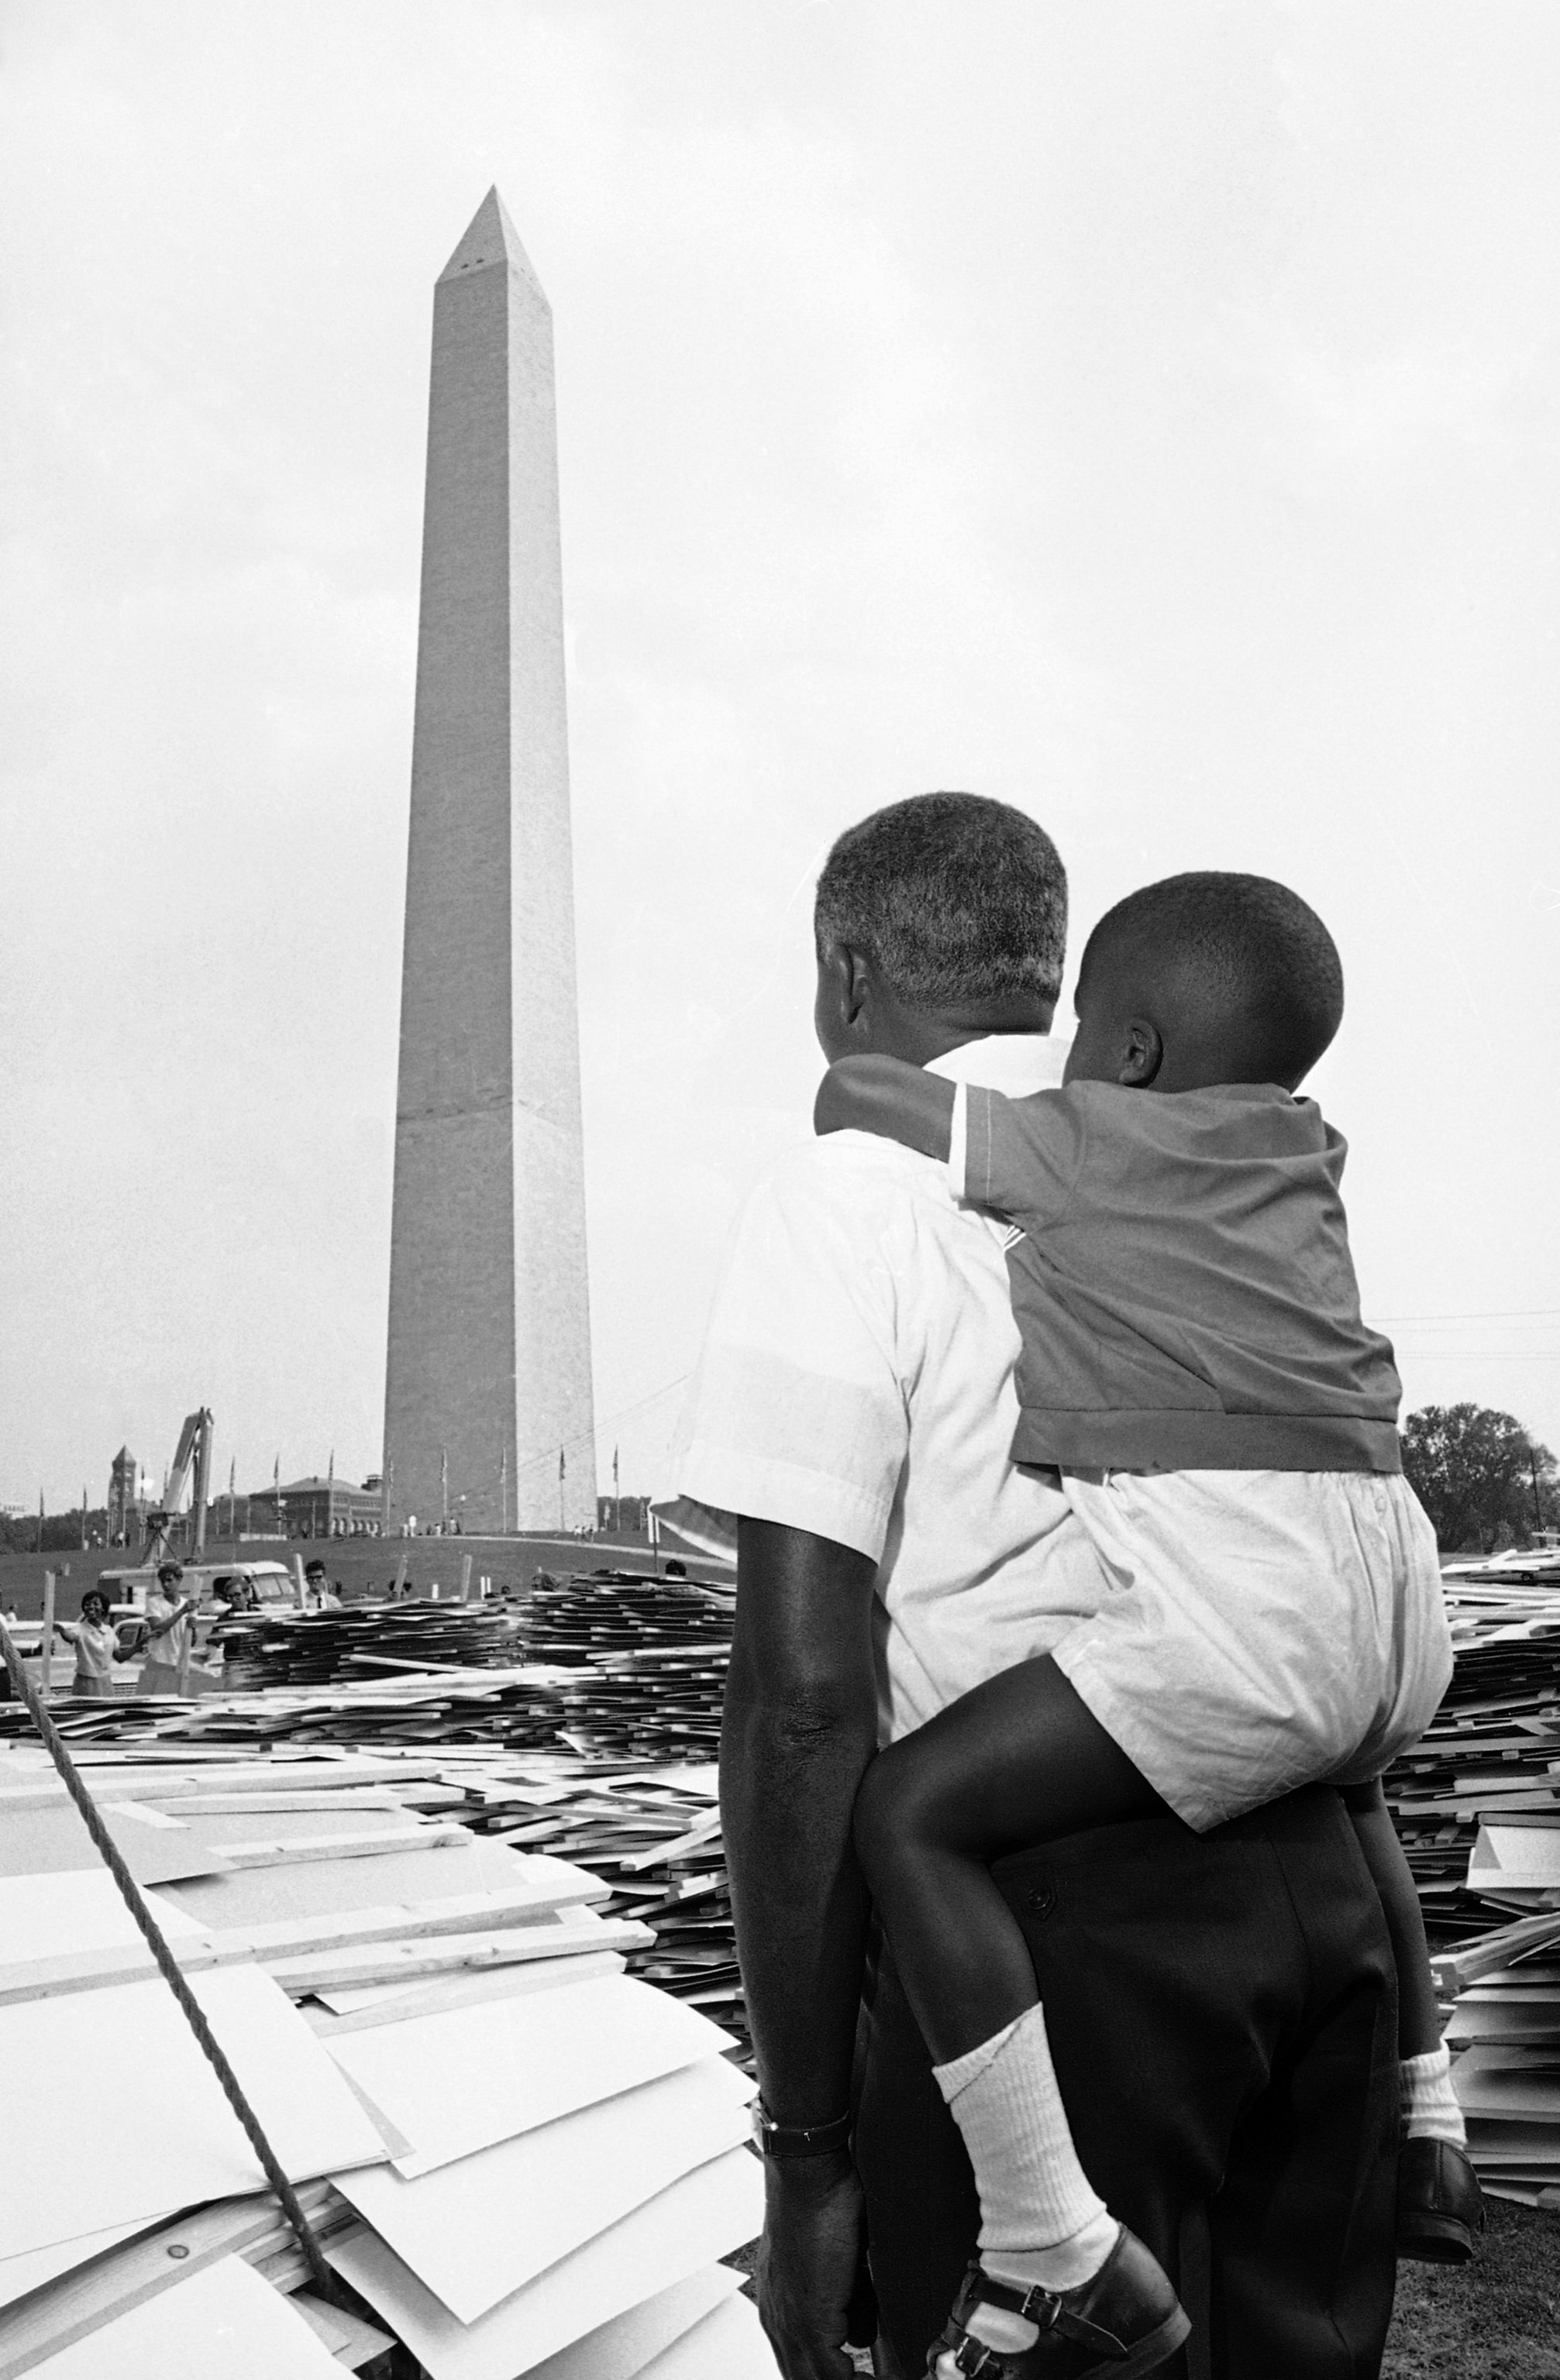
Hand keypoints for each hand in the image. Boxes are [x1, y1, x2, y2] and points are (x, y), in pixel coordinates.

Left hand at [753, 2151, 872, 2378]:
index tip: (866, 2378)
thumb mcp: (840, 2265)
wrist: (808, 2173)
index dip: (836, 2377)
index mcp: (780, 2308)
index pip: (803, 2367)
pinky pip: (833, 2379)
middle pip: (805, 2379)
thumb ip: (851, 2304)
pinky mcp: (809, 2320)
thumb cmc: (822, 2200)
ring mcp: (789, 2323)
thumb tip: (864, 2337)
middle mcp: (778, 2321)